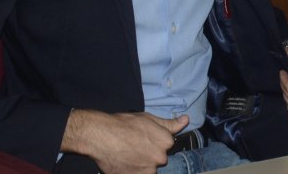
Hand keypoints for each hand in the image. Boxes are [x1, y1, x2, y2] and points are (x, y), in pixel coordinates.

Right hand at [61, 108, 187, 173]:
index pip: (167, 144)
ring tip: (128, 154)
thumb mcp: (148, 118)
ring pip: (149, 168)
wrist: (101, 136)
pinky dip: (133, 170)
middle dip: (149, 153)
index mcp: (166, 142)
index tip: (144, 138)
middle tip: (134, 146)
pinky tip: (125, 162)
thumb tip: (186, 120)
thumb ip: (170, 123)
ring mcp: (148, 170)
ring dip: (141, 163)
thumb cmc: (123, 124)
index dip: (155, 140)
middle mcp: (160, 158)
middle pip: (159, 157)